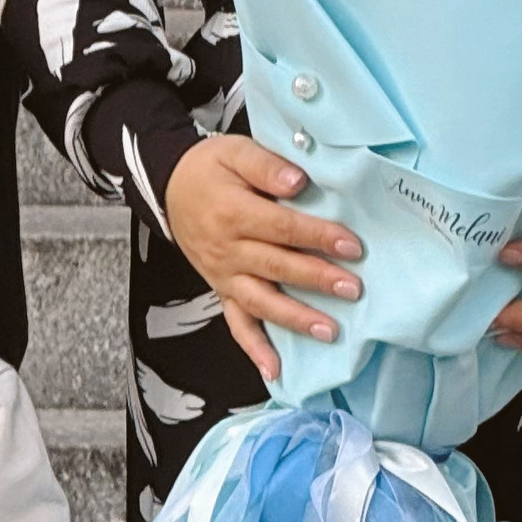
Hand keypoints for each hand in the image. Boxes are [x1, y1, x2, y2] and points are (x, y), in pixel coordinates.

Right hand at [163, 136, 363, 383]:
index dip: (318, 237)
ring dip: (295, 319)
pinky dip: (254, 348)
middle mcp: (227, 250)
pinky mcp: (221, 289)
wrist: (169, 187)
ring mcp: (223, 274)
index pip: (282, 229)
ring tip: (329, 331)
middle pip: (277, 267)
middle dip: (317, 280)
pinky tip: (274, 370)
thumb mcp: (234, 151)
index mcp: (234, 213)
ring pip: (261, 301)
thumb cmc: (210, 168)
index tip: (351, 245)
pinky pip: (236, 322)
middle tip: (353, 289)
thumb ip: (266, 166)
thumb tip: (298, 182)